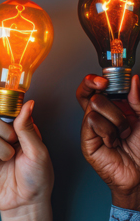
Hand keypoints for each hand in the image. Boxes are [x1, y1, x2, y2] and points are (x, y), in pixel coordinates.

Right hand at [0, 91, 52, 220]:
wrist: (25, 201)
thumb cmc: (38, 178)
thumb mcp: (39, 151)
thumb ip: (28, 127)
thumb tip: (28, 104)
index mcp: (18, 127)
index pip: (4, 107)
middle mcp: (2, 134)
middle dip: (2, 131)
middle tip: (13, 143)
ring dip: (0, 151)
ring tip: (9, 160)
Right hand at [77, 74, 139, 210]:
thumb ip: (138, 99)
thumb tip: (134, 81)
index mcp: (111, 108)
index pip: (94, 88)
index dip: (94, 80)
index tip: (105, 79)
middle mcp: (99, 116)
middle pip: (92, 94)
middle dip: (112, 101)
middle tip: (121, 106)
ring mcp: (90, 128)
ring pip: (94, 106)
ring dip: (116, 120)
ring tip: (123, 133)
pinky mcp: (86, 140)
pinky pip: (92, 122)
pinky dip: (108, 131)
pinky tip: (114, 141)